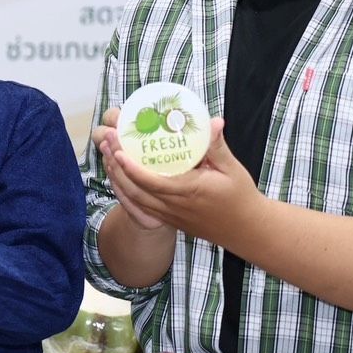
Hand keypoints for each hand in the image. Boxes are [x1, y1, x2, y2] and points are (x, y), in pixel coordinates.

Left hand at [96, 111, 266, 246]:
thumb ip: (217, 146)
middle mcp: (174, 206)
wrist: (246, 230)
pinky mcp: (169, 221)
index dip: (130, 167)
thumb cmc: (240, 197)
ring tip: (107, 156)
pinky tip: (119, 177)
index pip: (151, 181)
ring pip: (134, 201)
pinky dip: (126, 193)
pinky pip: (140, 208)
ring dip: (117, 179)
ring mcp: (170, 216)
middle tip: (106, 144)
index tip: (118, 149)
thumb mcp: (231, 169)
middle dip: (116, 168)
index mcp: (188, 190)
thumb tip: (214, 121)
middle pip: (135, 190)